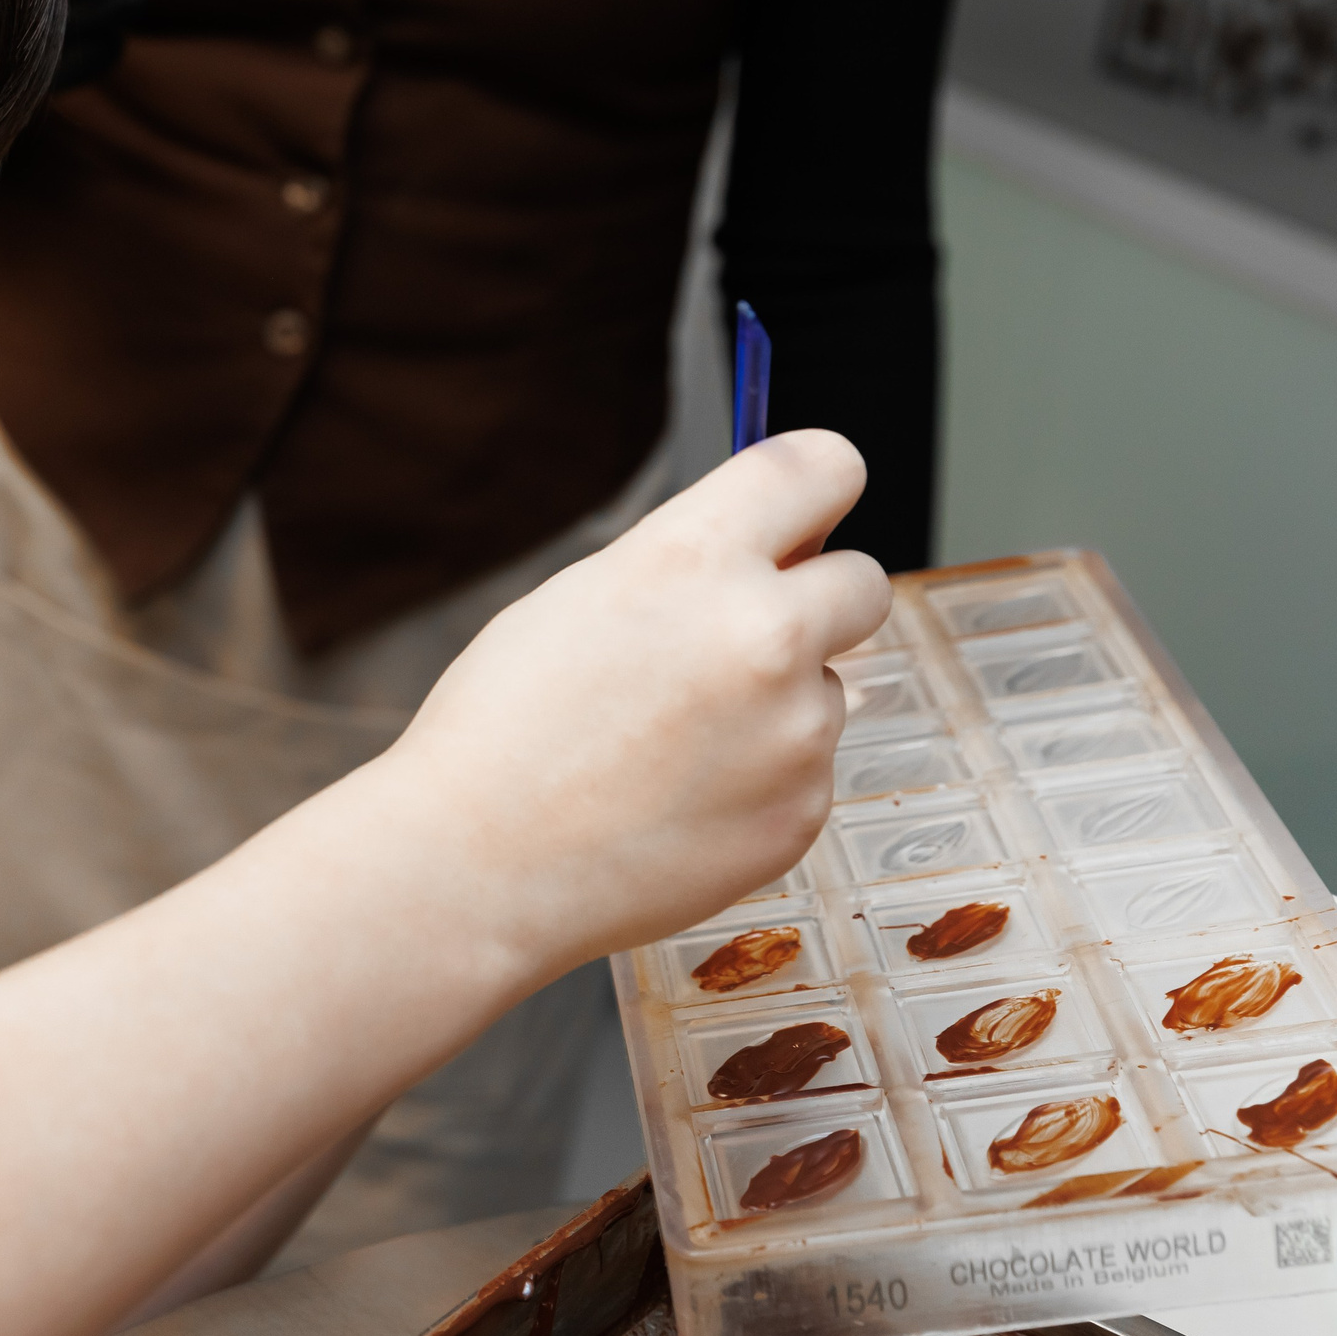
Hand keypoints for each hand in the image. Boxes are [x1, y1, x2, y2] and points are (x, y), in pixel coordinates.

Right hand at [385, 430, 887, 978]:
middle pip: (864, 579)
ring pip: (825, 688)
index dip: (818, 484)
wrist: (473, 868)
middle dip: (819, 598)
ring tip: (664, 749)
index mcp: (692, 559)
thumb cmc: (500, 731)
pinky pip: (803, 771)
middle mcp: (761, 634)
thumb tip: (784, 557)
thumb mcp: (578, 600)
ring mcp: (793, 732)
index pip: (822, 467)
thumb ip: (688, 567)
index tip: (805, 514)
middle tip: (744, 638)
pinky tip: (672, 803)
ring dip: (773, 704)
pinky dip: (754, 781)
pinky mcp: (801, 814)